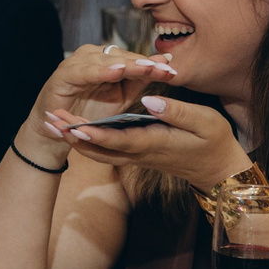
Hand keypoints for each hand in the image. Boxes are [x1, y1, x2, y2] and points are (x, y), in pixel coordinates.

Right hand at [26, 45, 180, 150]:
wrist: (59, 131)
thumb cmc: (89, 113)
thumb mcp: (120, 98)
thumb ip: (138, 82)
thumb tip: (164, 65)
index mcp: (106, 59)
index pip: (133, 59)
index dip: (153, 63)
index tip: (173, 68)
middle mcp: (92, 56)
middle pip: (123, 56)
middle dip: (144, 63)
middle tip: (166, 67)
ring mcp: (77, 63)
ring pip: (106, 60)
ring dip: (127, 63)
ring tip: (146, 66)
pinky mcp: (64, 74)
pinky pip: (85, 71)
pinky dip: (101, 71)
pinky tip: (116, 71)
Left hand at [49, 93, 244, 188]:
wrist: (218, 170)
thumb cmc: (215, 141)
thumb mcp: (205, 122)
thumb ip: (176, 111)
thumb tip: (148, 99)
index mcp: (155, 142)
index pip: (119, 138)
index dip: (95, 133)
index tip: (74, 126)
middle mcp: (141, 152)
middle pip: (99, 148)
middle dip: (73, 137)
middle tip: (50, 122)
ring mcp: (138, 156)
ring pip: (99, 152)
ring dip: (75, 141)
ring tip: (53, 126)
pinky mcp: (138, 154)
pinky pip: (107, 152)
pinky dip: (88, 144)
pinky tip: (75, 132)